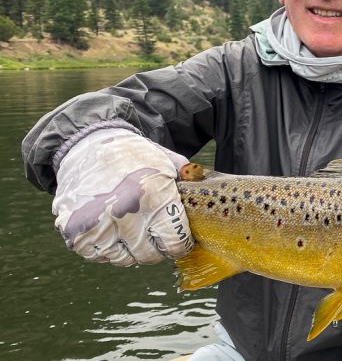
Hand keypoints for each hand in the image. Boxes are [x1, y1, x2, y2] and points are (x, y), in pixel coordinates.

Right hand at [53, 128, 194, 265]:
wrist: (86, 144)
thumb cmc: (133, 155)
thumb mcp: (167, 161)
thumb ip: (188, 183)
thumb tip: (204, 200)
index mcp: (154, 194)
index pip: (176, 242)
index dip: (181, 244)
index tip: (180, 240)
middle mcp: (125, 212)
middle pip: (150, 255)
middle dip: (157, 248)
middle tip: (154, 234)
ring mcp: (97, 224)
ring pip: (124, 260)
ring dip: (131, 249)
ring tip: (131, 228)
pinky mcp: (75, 231)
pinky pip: (99, 255)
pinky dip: (107, 248)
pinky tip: (110, 228)